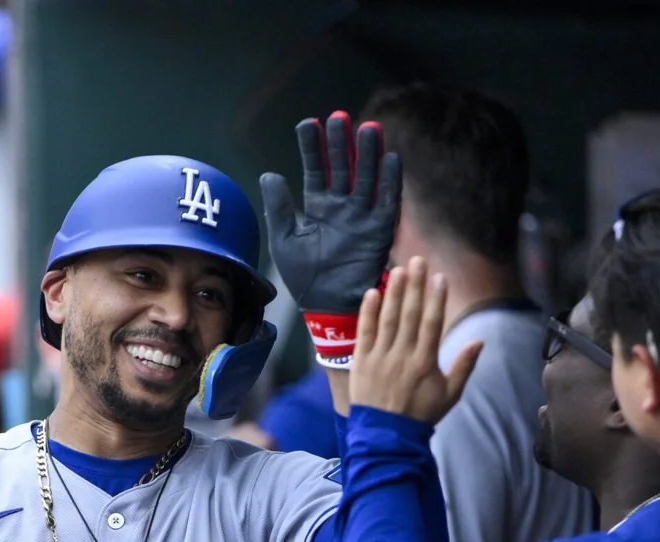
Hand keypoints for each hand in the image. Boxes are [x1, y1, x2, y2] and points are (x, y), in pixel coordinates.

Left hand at [260, 111, 401, 367]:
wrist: (327, 305)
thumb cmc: (304, 276)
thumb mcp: (284, 240)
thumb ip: (278, 208)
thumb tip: (269, 174)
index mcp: (317, 207)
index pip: (315, 169)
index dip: (312, 148)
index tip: (308, 124)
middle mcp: (340, 206)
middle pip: (342, 167)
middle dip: (340, 143)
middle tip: (339, 118)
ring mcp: (361, 216)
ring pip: (365, 178)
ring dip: (367, 154)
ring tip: (367, 127)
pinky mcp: (379, 230)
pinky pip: (387, 201)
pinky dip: (390, 181)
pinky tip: (390, 158)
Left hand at [349, 259, 482, 424]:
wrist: (387, 436)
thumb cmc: (421, 414)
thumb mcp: (450, 395)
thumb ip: (463, 366)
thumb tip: (479, 341)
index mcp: (425, 362)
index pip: (432, 324)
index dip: (436, 299)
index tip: (439, 277)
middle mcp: (403, 355)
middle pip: (410, 315)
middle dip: (414, 286)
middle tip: (418, 261)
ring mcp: (380, 357)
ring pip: (388, 319)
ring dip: (393, 293)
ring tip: (397, 270)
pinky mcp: (362, 361)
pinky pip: (364, 332)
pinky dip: (368, 313)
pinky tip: (372, 293)